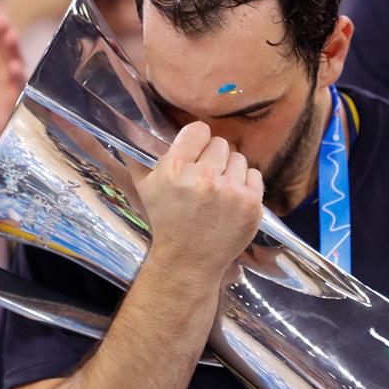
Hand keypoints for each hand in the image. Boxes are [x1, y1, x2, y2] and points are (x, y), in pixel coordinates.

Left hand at [0, 1, 24, 169]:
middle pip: (6, 44)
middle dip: (5, 31)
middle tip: (0, 20)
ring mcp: (7, 85)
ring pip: (17, 61)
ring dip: (15, 49)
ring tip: (9, 36)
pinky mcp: (12, 102)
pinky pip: (20, 87)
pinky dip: (19, 77)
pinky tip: (14, 68)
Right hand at [132, 122, 263, 277]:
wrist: (188, 261)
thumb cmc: (166, 222)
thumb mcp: (145, 188)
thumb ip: (140, 156)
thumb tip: (133, 127)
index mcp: (175, 169)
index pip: (199, 130)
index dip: (197, 141)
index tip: (195, 153)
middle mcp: (204, 177)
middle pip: (220, 143)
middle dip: (213, 158)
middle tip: (205, 178)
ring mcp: (231, 191)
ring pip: (239, 159)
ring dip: (230, 172)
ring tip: (218, 191)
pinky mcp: (251, 204)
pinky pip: (255, 175)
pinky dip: (245, 185)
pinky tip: (232, 200)